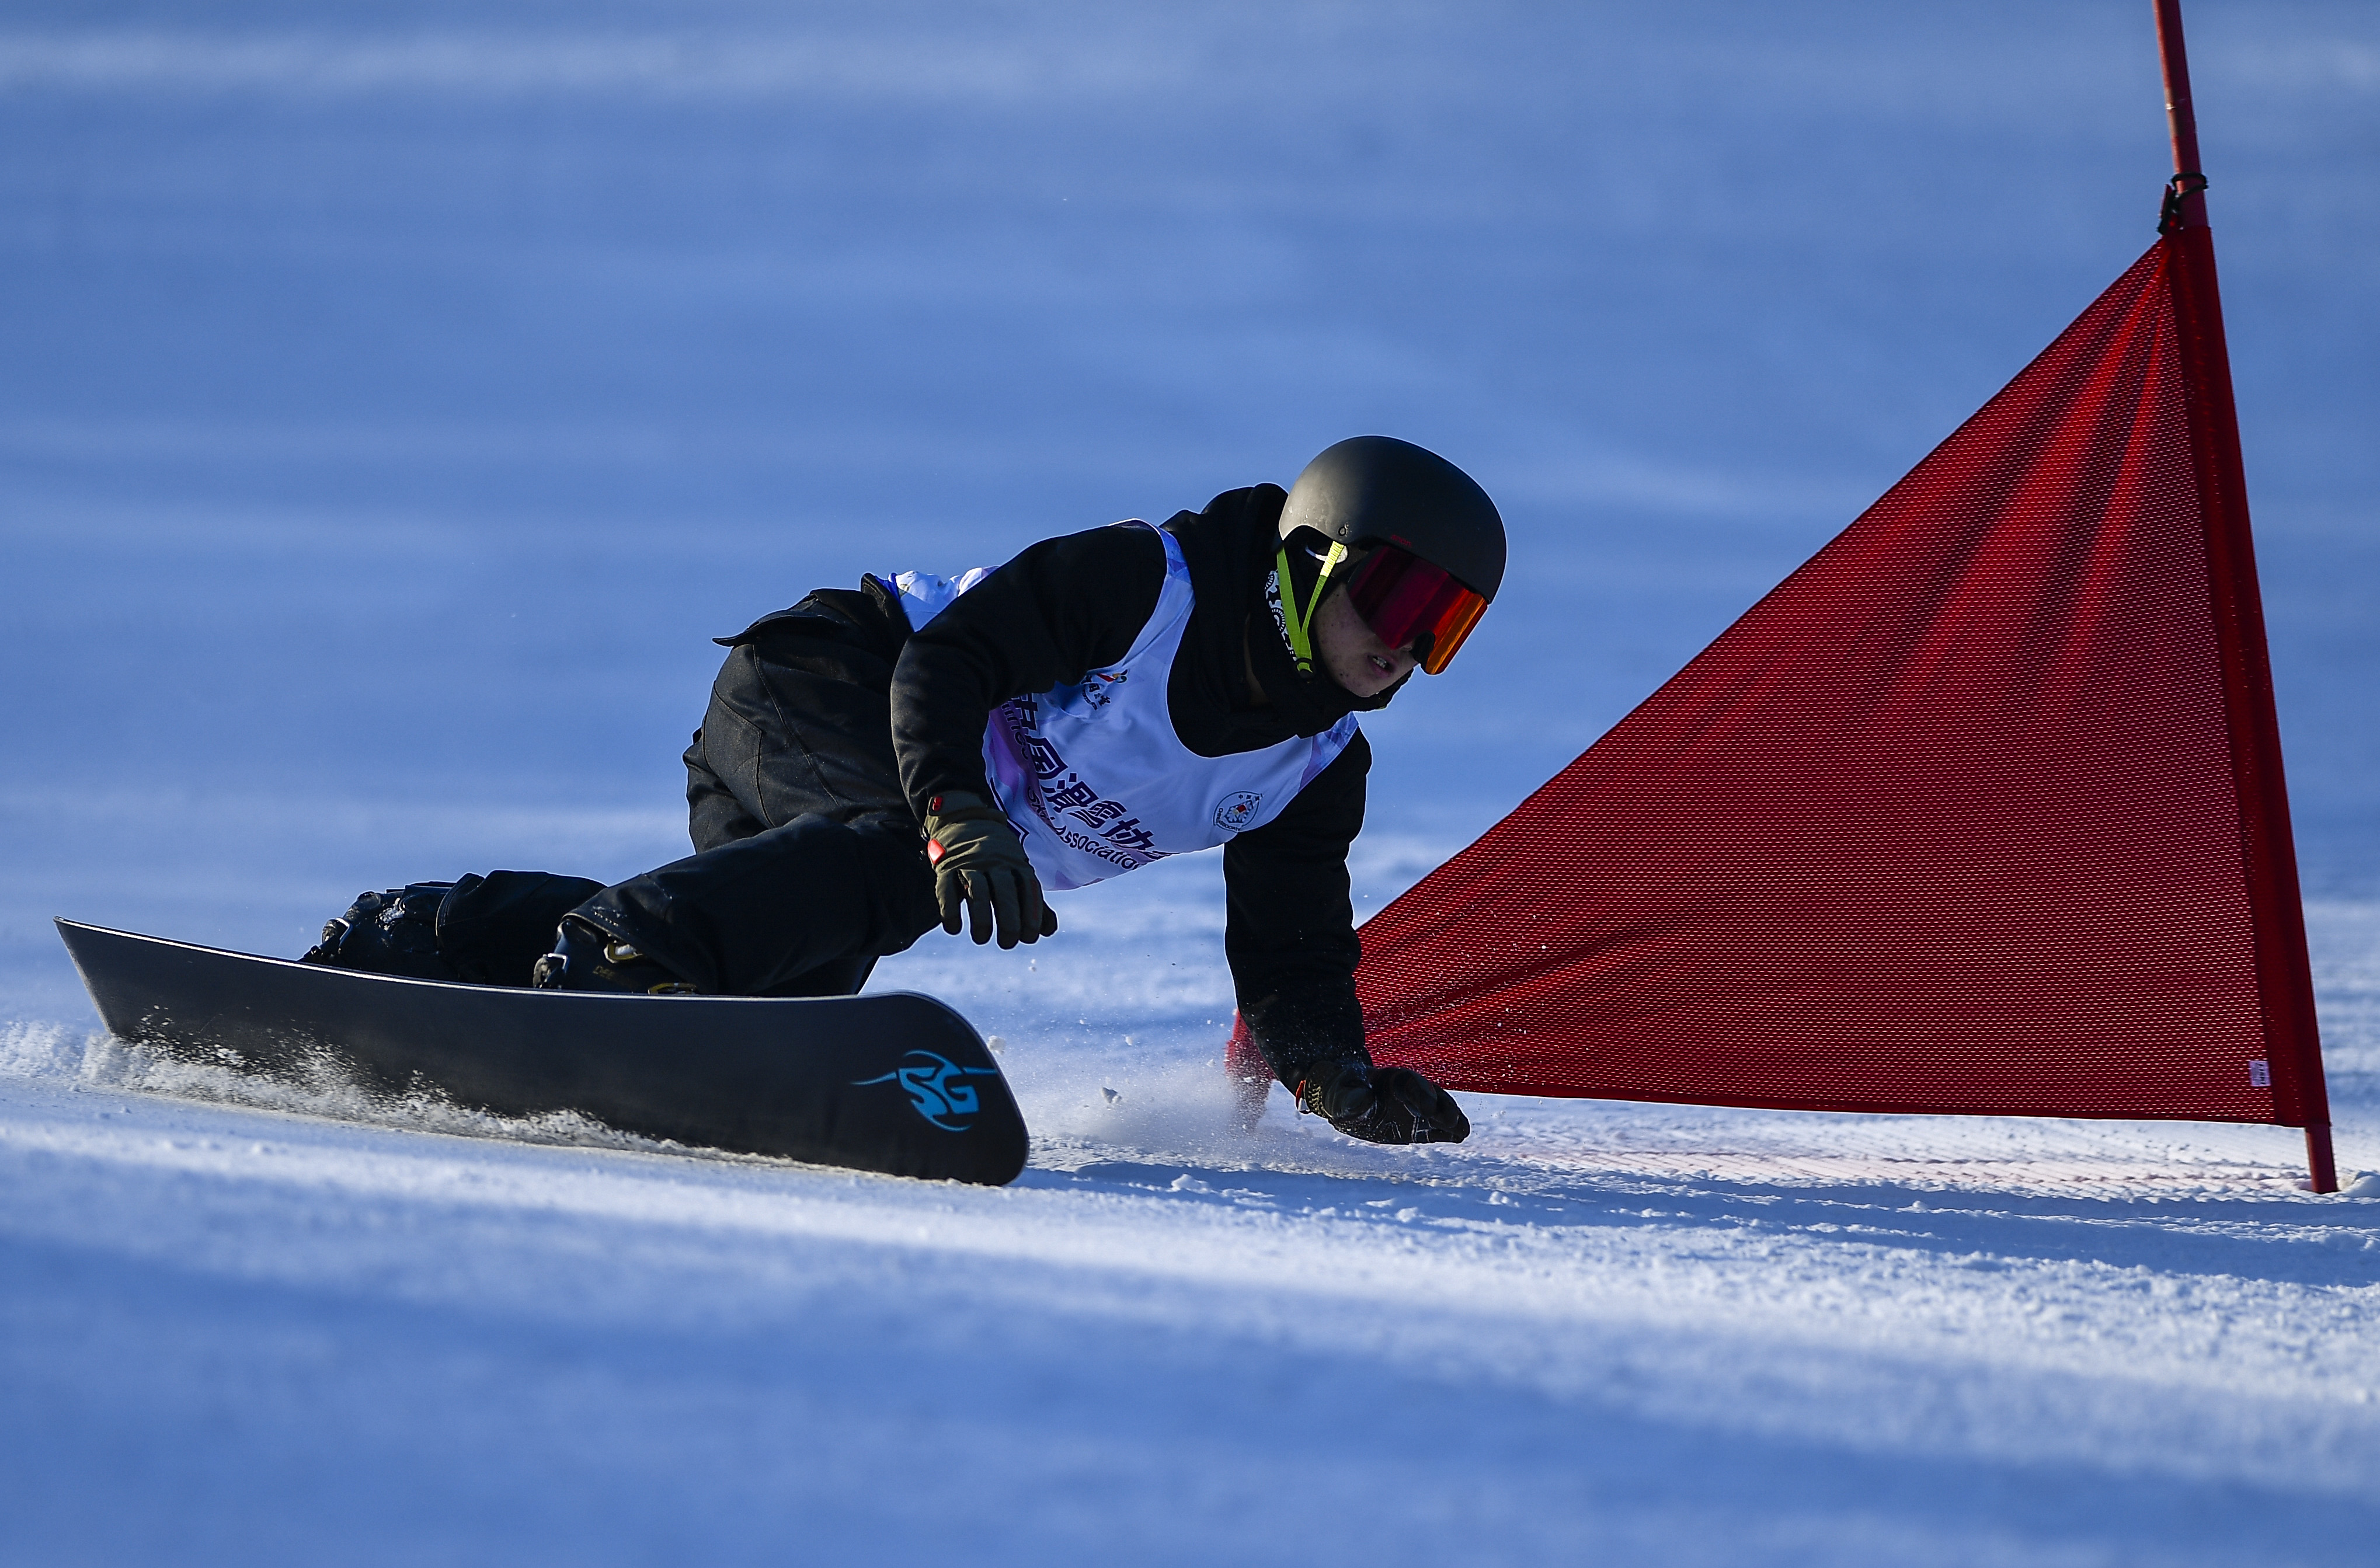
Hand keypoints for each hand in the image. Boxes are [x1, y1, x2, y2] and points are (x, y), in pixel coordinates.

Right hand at [923, 791, 1058, 948]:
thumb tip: (1048, 931)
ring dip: (981, 918)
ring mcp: (970, 863)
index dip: (1031, 914)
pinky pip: (947, 888)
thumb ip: (1034, 901)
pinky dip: (949, 909)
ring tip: (982, 939)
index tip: (1029, 937)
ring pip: (978, 891)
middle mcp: (995, 862)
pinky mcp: (947, 865)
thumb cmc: (998, 856)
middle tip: (1008, 944)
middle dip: (1009, 920)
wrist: (965, 819)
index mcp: (1016, 863)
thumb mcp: (1018, 871)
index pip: (1028, 889)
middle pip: (1005, 892)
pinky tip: (954, 929)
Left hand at [1298, 1060, 1469, 1144]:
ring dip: (1451, 1119)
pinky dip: (1447, 1131)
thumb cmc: (1342, 1094)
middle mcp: (1408, 1092)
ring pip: (1439, 1110)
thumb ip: (1352, 1099)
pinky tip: (1459, 1137)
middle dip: (1442, 1107)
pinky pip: (1436, 1127)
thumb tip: (1366, 1099)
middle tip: (1450, 1121)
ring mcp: (1416, 1109)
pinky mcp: (1418, 1126)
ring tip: (1462, 1131)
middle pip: (1431, 1095)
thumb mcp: (1340, 1095)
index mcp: (1391, 1079)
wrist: (1346, 1101)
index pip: (1411, 1084)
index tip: (1427, 1110)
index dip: (1421, 1095)